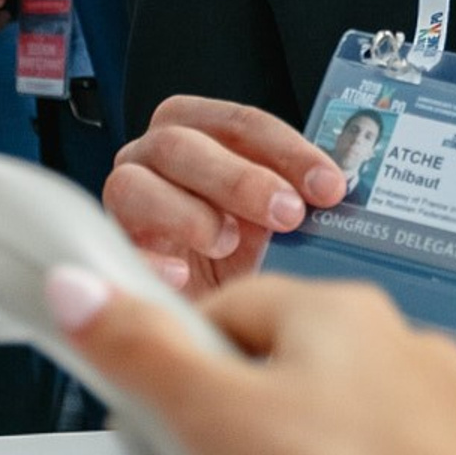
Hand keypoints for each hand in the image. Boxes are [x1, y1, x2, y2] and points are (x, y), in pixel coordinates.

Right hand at [49, 273, 455, 454]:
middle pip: (276, 377)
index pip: (226, 310)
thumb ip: (138, 352)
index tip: (155, 417)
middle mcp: (396, 348)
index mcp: (339, 311)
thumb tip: (80, 290)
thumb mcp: (213, 423)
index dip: (177, 366)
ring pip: (324, 443)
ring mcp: (434, 415)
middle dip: (231, 444)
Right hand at [106, 96, 345, 292]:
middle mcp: (159, 162)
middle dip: (239, 177)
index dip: (286, 149)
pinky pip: (115, 245)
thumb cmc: (249, 267)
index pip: (240, 123)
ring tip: (227, 243)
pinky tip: (182, 278)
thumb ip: (300, 202)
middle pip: (181, 143)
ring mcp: (128, 206)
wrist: (216, 331)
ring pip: (134, 183)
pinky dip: (150, 259)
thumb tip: (342, 196)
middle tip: (286, 214)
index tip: (327, 185)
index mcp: (206, 139)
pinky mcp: (113, 254)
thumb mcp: (280, 230)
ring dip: (187, 212)